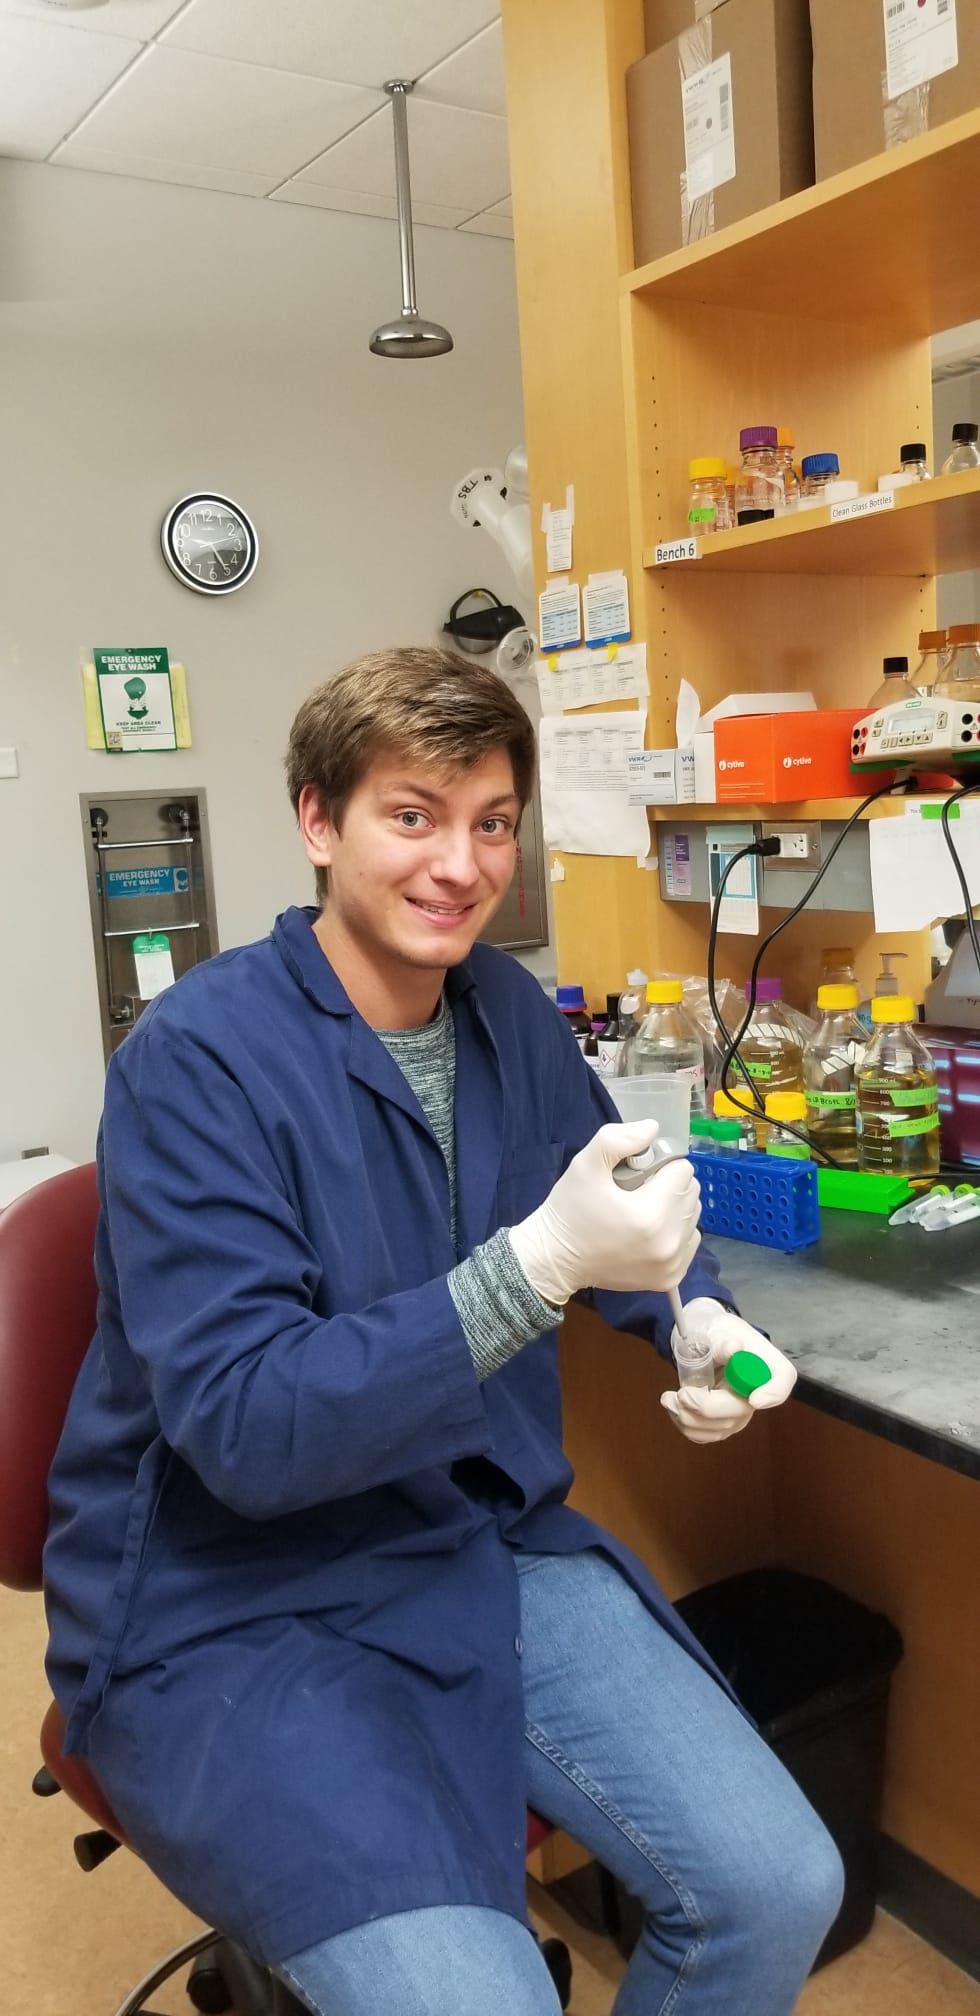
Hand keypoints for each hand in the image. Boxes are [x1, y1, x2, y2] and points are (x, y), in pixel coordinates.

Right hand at [508, 1122, 700, 1306]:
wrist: (555, 1259)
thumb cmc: (569, 1211)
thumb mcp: (584, 1165)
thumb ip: (617, 1139)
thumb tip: (653, 1129)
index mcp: (650, 1214)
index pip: (682, 1170)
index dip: (660, 1164)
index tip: (637, 1171)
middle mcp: (668, 1243)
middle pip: (691, 1192)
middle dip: (669, 1184)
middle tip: (637, 1190)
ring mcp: (671, 1264)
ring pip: (692, 1216)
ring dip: (673, 1207)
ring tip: (641, 1210)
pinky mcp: (670, 1278)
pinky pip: (689, 1241)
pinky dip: (675, 1231)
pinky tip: (649, 1231)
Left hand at [661, 1300, 796, 1443]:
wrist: (707, 1343)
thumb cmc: (719, 1334)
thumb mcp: (720, 1330)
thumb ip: (723, 1342)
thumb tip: (733, 1349)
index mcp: (767, 1363)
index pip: (783, 1379)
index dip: (773, 1393)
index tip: (755, 1400)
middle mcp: (759, 1393)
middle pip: (741, 1411)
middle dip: (706, 1407)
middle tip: (681, 1393)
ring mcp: (741, 1413)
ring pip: (719, 1429)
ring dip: (687, 1417)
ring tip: (668, 1397)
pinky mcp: (723, 1425)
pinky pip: (706, 1435)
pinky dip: (685, 1425)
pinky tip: (674, 1407)